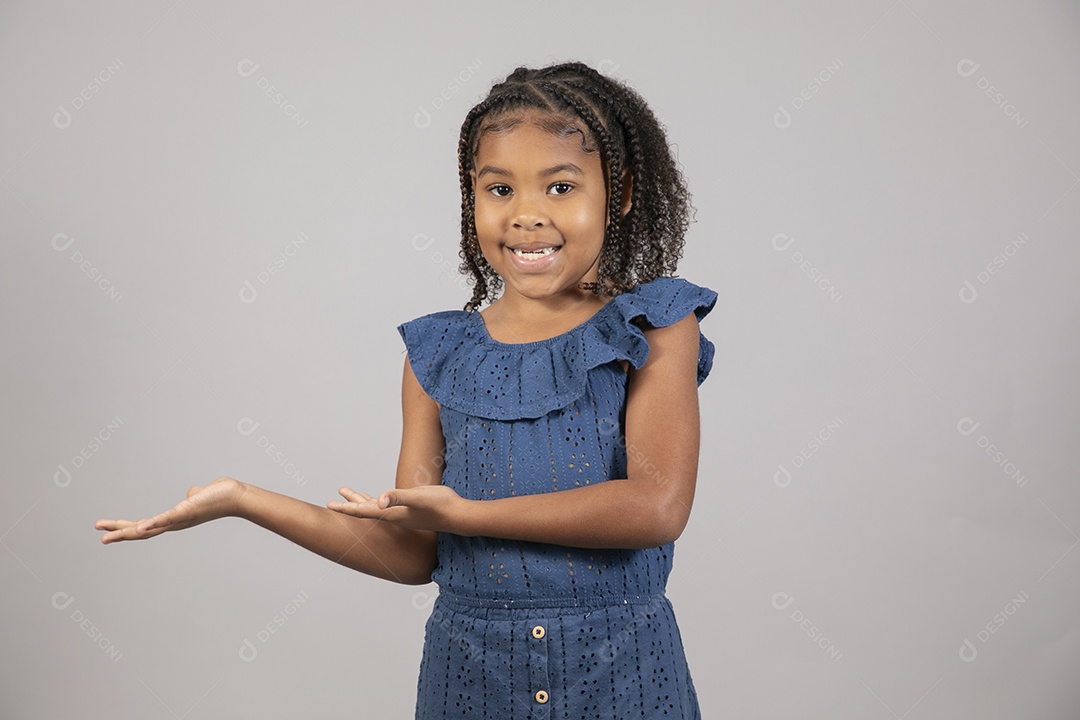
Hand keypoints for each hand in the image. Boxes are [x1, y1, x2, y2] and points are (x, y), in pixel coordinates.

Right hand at [95, 476, 246, 543]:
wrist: (235, 497)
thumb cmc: (218, 496)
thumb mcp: (197, 496)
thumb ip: (190, 497)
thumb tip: (189, 494)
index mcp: (173, 520)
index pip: (145, 526)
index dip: (126, 528)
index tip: (107, 529)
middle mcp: (174, 523)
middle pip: (141, 532)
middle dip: (119, 534)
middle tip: (100, 536)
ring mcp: (178, 519)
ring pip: (148, 529)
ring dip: (126, 533)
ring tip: (106, 537)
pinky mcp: (185, 512)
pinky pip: (166, 519)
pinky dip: (152, 523)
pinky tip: (138, 527)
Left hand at [327, 485, 469, 534]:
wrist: (458, 515)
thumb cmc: (439, 505)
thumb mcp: (418, 497)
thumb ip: (398, 498)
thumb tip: (379, 501)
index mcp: (392, 513)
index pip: (363, 511)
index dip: (346, 508)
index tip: (329, 506)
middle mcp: (394, 515)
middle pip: (365, 510)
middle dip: (348, 505)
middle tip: (330, 503)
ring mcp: (402, 513)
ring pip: (375, 507)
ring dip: (360, 500)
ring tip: (348, 492)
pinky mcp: (410, 508)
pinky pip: (387, 505)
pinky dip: (377, 501)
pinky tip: (377, 498)